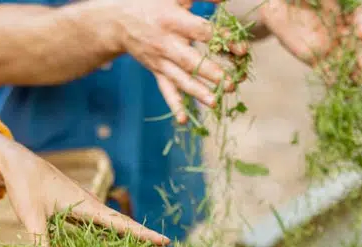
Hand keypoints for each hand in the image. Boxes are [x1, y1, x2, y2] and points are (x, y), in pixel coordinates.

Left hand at [0, 127, 168, 246]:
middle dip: (145, 238)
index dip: (143, 235)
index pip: (121, 224)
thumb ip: (42, 243)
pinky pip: (98, 227)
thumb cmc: (25, 185)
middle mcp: (90, 206)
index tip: (165, 242)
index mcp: (86, 205)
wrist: (16, 162)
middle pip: (124, 226)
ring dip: (130, 238)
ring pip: (113, 227)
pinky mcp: (75, 211)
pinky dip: (110, 237)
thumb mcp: (32, 216)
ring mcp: (84, 208)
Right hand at [96, 0, 244, 122]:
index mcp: (172, 21)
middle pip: (190, 61)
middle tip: (232, 83)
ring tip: (216, 103)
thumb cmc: (152, 4)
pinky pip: (165, 90)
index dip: (222, 40)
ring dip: (198, 92)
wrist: (119, 21)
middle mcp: (166, 44)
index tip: (242, 49)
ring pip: (180, 79)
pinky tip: (184, 120)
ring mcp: (160, 61)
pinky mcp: (156, 72)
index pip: (201, 32)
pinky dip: (174, 106)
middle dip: (211, 73)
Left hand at [258, 0, 361, 76]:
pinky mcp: (314, 58)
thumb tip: (332, 7)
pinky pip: (325, 69)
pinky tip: (336, 87)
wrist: (278, 7)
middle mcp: (339, 29)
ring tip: (360, 82)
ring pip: (344, 59)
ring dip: (353, 71)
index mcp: (341, 11)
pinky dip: (331, 78)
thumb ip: (322, 0)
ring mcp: (328, 45)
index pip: (357, 17)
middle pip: (356, 43)